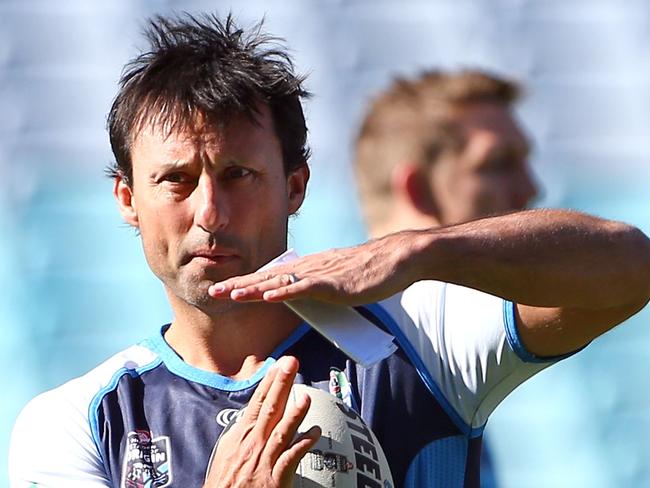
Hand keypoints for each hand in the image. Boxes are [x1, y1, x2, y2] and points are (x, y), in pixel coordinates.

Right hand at [203, 356, 320, 487]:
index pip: (257, 404)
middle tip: (291, 363)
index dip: (268, 384)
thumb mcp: (227, 454)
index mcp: (241, 437)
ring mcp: (264, 461)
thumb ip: (242, 434)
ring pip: (282, 431)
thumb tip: (252, 416)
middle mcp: (252, 445)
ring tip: (306, 394)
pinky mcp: (274, 480)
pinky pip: (291, 458)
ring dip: (295, 412)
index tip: (277, 365)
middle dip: (280, 384)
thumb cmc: (224, 485)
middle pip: (269, 409)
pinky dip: (303, 444)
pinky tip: (315, 432)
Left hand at [209, 232, 420, 304]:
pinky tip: (266, 296)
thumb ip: (322, 287)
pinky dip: (284, 292)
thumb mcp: (340, 279)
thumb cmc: (371, 271)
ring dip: (253, 289)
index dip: (248, 282)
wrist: (397, 259)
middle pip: (268, 277)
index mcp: (310, 267)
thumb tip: (307, 296)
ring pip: (280, 281)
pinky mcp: (334, 283)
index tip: (225, 288)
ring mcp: (321, 274)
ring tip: (230, 293)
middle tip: (213, 290)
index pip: (273, 276)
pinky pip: (304, 288)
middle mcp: (310, 267)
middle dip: (240, 284)